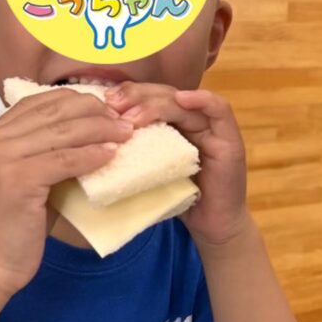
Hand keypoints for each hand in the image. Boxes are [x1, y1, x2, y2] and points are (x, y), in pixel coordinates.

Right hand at [0, 90, 133, 295]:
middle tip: (121, 118)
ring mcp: (0, 158)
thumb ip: (42, 156)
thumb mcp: (21, 181)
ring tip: (124, 133)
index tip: (103, 108)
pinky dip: (91, 155)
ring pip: (61, 132)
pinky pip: (64, 160)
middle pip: (51, 112)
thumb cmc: (6, 230)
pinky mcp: (16, 179)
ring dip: (99, 129)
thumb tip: (87, 138)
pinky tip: (111, 154)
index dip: (74, 101)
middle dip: (92, 110)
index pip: (37, 103)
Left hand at [104, 82, 249, 245]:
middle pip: (164, 94)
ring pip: (184, 101)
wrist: (211, 226)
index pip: (149, 97)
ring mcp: (212, 128)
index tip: (103, 102)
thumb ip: (132, 153)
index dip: (127, 95)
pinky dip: (202, 100)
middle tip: (112, 104)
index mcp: (172, 123)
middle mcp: (192, 120)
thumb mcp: (147, 172)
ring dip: (157, 103)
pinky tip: (182, 98)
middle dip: (137, 95)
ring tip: (133, 116)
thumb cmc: (178, 199)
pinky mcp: (230, 141)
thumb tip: (91, 143)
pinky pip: (220, 111)